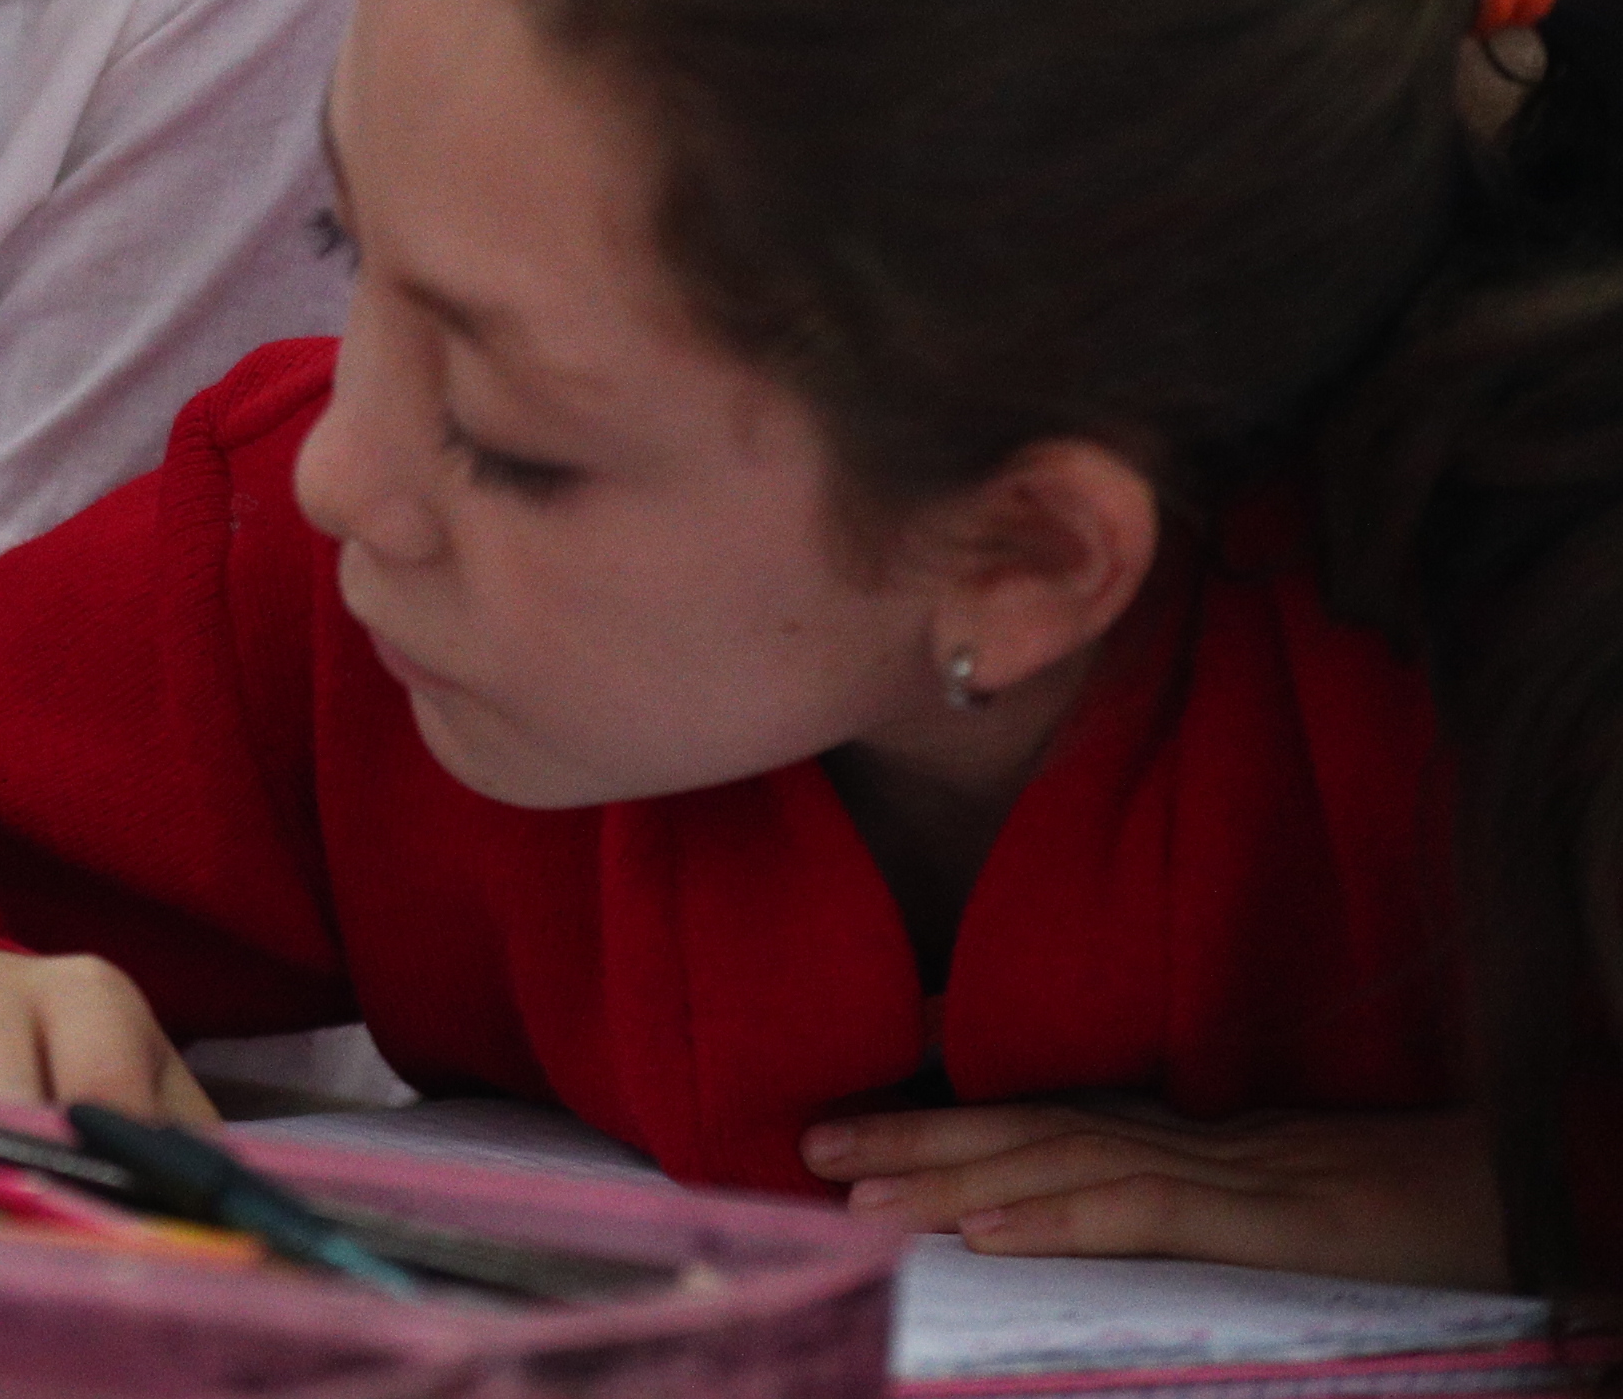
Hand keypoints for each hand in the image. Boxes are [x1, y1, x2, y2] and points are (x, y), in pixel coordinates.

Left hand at [802, 1103, 1503, 1287]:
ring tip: (854, 1187)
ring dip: (951, 1174)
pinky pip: (1148, 1212)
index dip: (948, 1122)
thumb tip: (1102, 1221)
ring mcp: (1238, 1175)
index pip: (1052, 1124)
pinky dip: (1057, 1216)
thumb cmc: (1442, 1211)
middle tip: (805, 1143)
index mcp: (1203, 1142)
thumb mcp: (1302, 1214)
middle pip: (1032, 1128)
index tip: (851, 1131)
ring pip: (1065, 1161)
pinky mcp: (1275, 1219)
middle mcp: (1202, 1143)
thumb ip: (1210, 1206)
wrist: (1550, 1184)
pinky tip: (981, 1230)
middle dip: (913, 1136)